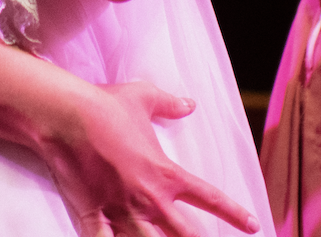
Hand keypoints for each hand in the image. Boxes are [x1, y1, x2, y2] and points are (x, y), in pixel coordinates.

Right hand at [37, 81, 258, 235]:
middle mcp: (149, 198)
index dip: (234, 213)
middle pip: (185, 235)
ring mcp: (122, 210)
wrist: (66, 115)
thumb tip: (189, 103)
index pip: (210, 198)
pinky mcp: (94, 215)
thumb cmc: (105, 105)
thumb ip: (170, 103)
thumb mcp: (143, 97)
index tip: (253, 225)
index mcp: (165, 173)